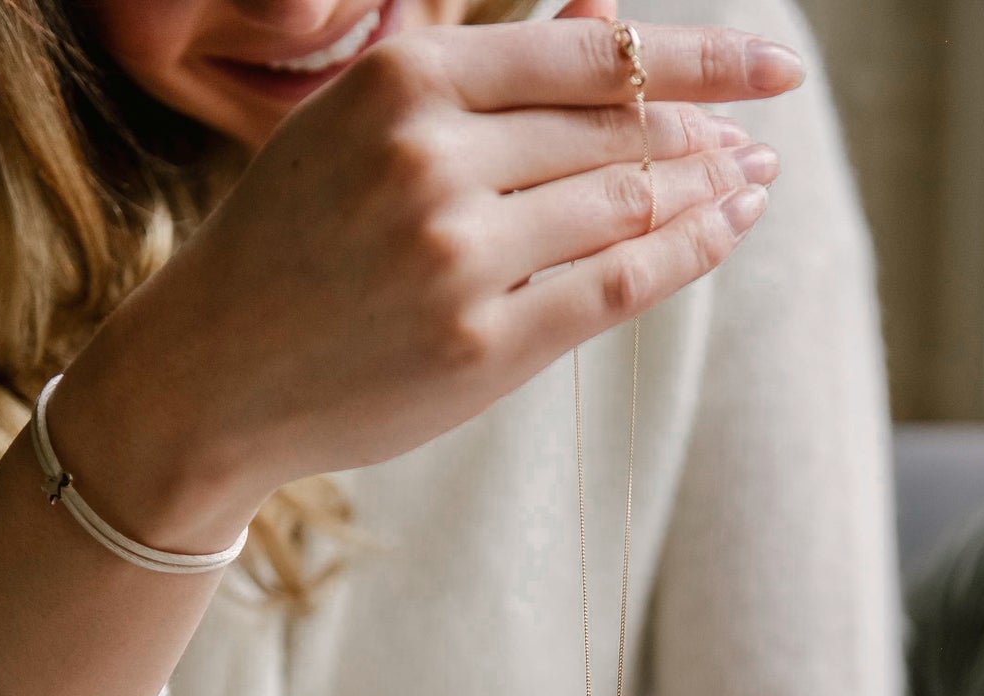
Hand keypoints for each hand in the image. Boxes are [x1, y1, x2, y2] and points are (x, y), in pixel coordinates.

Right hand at [59, 3, 797, 544]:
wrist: (215, 372)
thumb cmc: (296, 243)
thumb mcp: (364, 128)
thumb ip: (485, 81)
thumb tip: (605, 17)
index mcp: (406, 82)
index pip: (593, 53)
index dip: (700, 59)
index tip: (769, 67)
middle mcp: (434, 159)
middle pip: (620, 130)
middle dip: (704, 135)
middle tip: (752, 143)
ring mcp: (460, 257)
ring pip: (627, 205)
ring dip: (707, 193)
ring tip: (748, 185)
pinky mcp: (483, 345)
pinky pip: (617, 288)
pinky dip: (686, 254)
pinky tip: (726, 231)